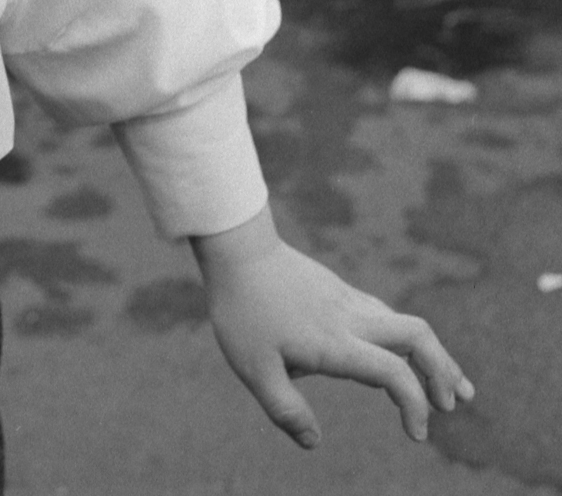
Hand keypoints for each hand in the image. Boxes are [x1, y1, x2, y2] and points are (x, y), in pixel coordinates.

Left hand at [194, 205, 473, 447]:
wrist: (235, 246)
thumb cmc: (241, 308)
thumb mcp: (253, 367)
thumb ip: (284, 409)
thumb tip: (314, 442)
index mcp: (335, 342)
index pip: (393, 373)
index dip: (414, 406)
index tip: (416, 435)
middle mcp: (351, 318)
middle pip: (419, 336)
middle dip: (445, 371)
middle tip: (454, 404)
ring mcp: (348, 300)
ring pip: (406, 323)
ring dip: (432, 355)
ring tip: (449, 387)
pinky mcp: (340, 291)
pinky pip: (386, 315)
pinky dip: (407, 340)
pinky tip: (402, 355)